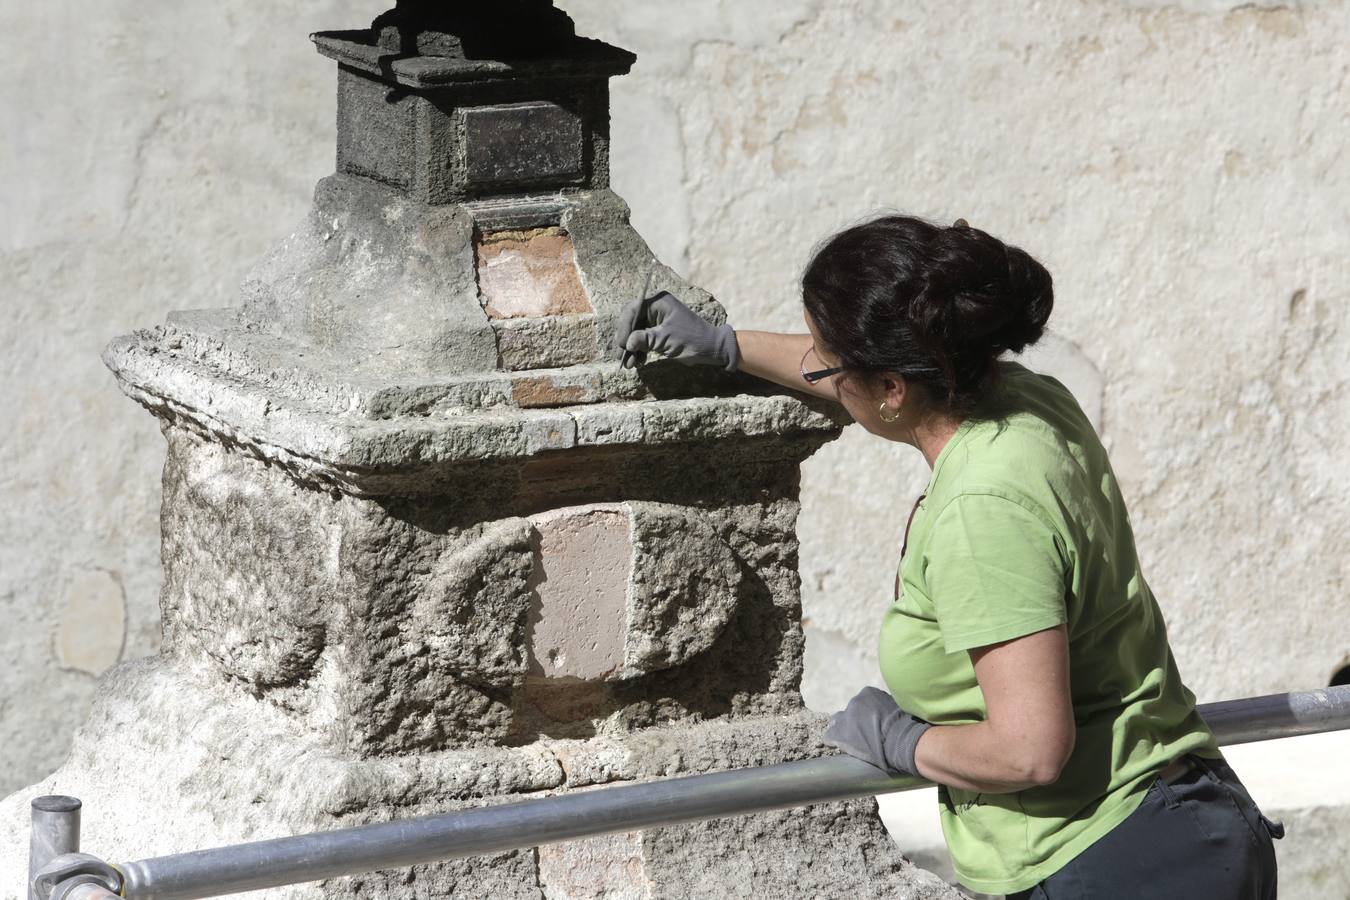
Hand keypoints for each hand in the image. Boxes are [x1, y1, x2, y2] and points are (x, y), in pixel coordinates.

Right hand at [613, 291, 739, 370]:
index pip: (632, 309)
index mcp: (658, 302)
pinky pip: (642, 338)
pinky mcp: (658, 331)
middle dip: (625, 339)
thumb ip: (644, 340)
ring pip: (635, 332)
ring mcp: (656, 319)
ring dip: (631, 348)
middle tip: (621, 355)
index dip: (624, 327)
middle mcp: (655, 307)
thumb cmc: (692, 340)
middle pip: (631, 320)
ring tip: (630, 364)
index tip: (621, 344)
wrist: (710, 349)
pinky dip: (639, 350)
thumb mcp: (666, 340)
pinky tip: (638, 362)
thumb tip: (627, 343)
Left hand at [823, 686, 930, 776]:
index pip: (862, 703)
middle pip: (850, 712)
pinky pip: (829, 736)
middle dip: (855, 722)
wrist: (902, 738)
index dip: (867, 715)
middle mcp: (855, 701)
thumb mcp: (897, 707)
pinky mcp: (840, 733)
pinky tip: (839, 747)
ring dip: (843, 730)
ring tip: (851, 741)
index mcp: (868, 693)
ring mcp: (846, 717)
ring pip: (837, 722)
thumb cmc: (906, 726)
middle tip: (864, 734)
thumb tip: (888, 713)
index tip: (873, 723)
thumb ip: (886, 708)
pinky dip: (834, 741)